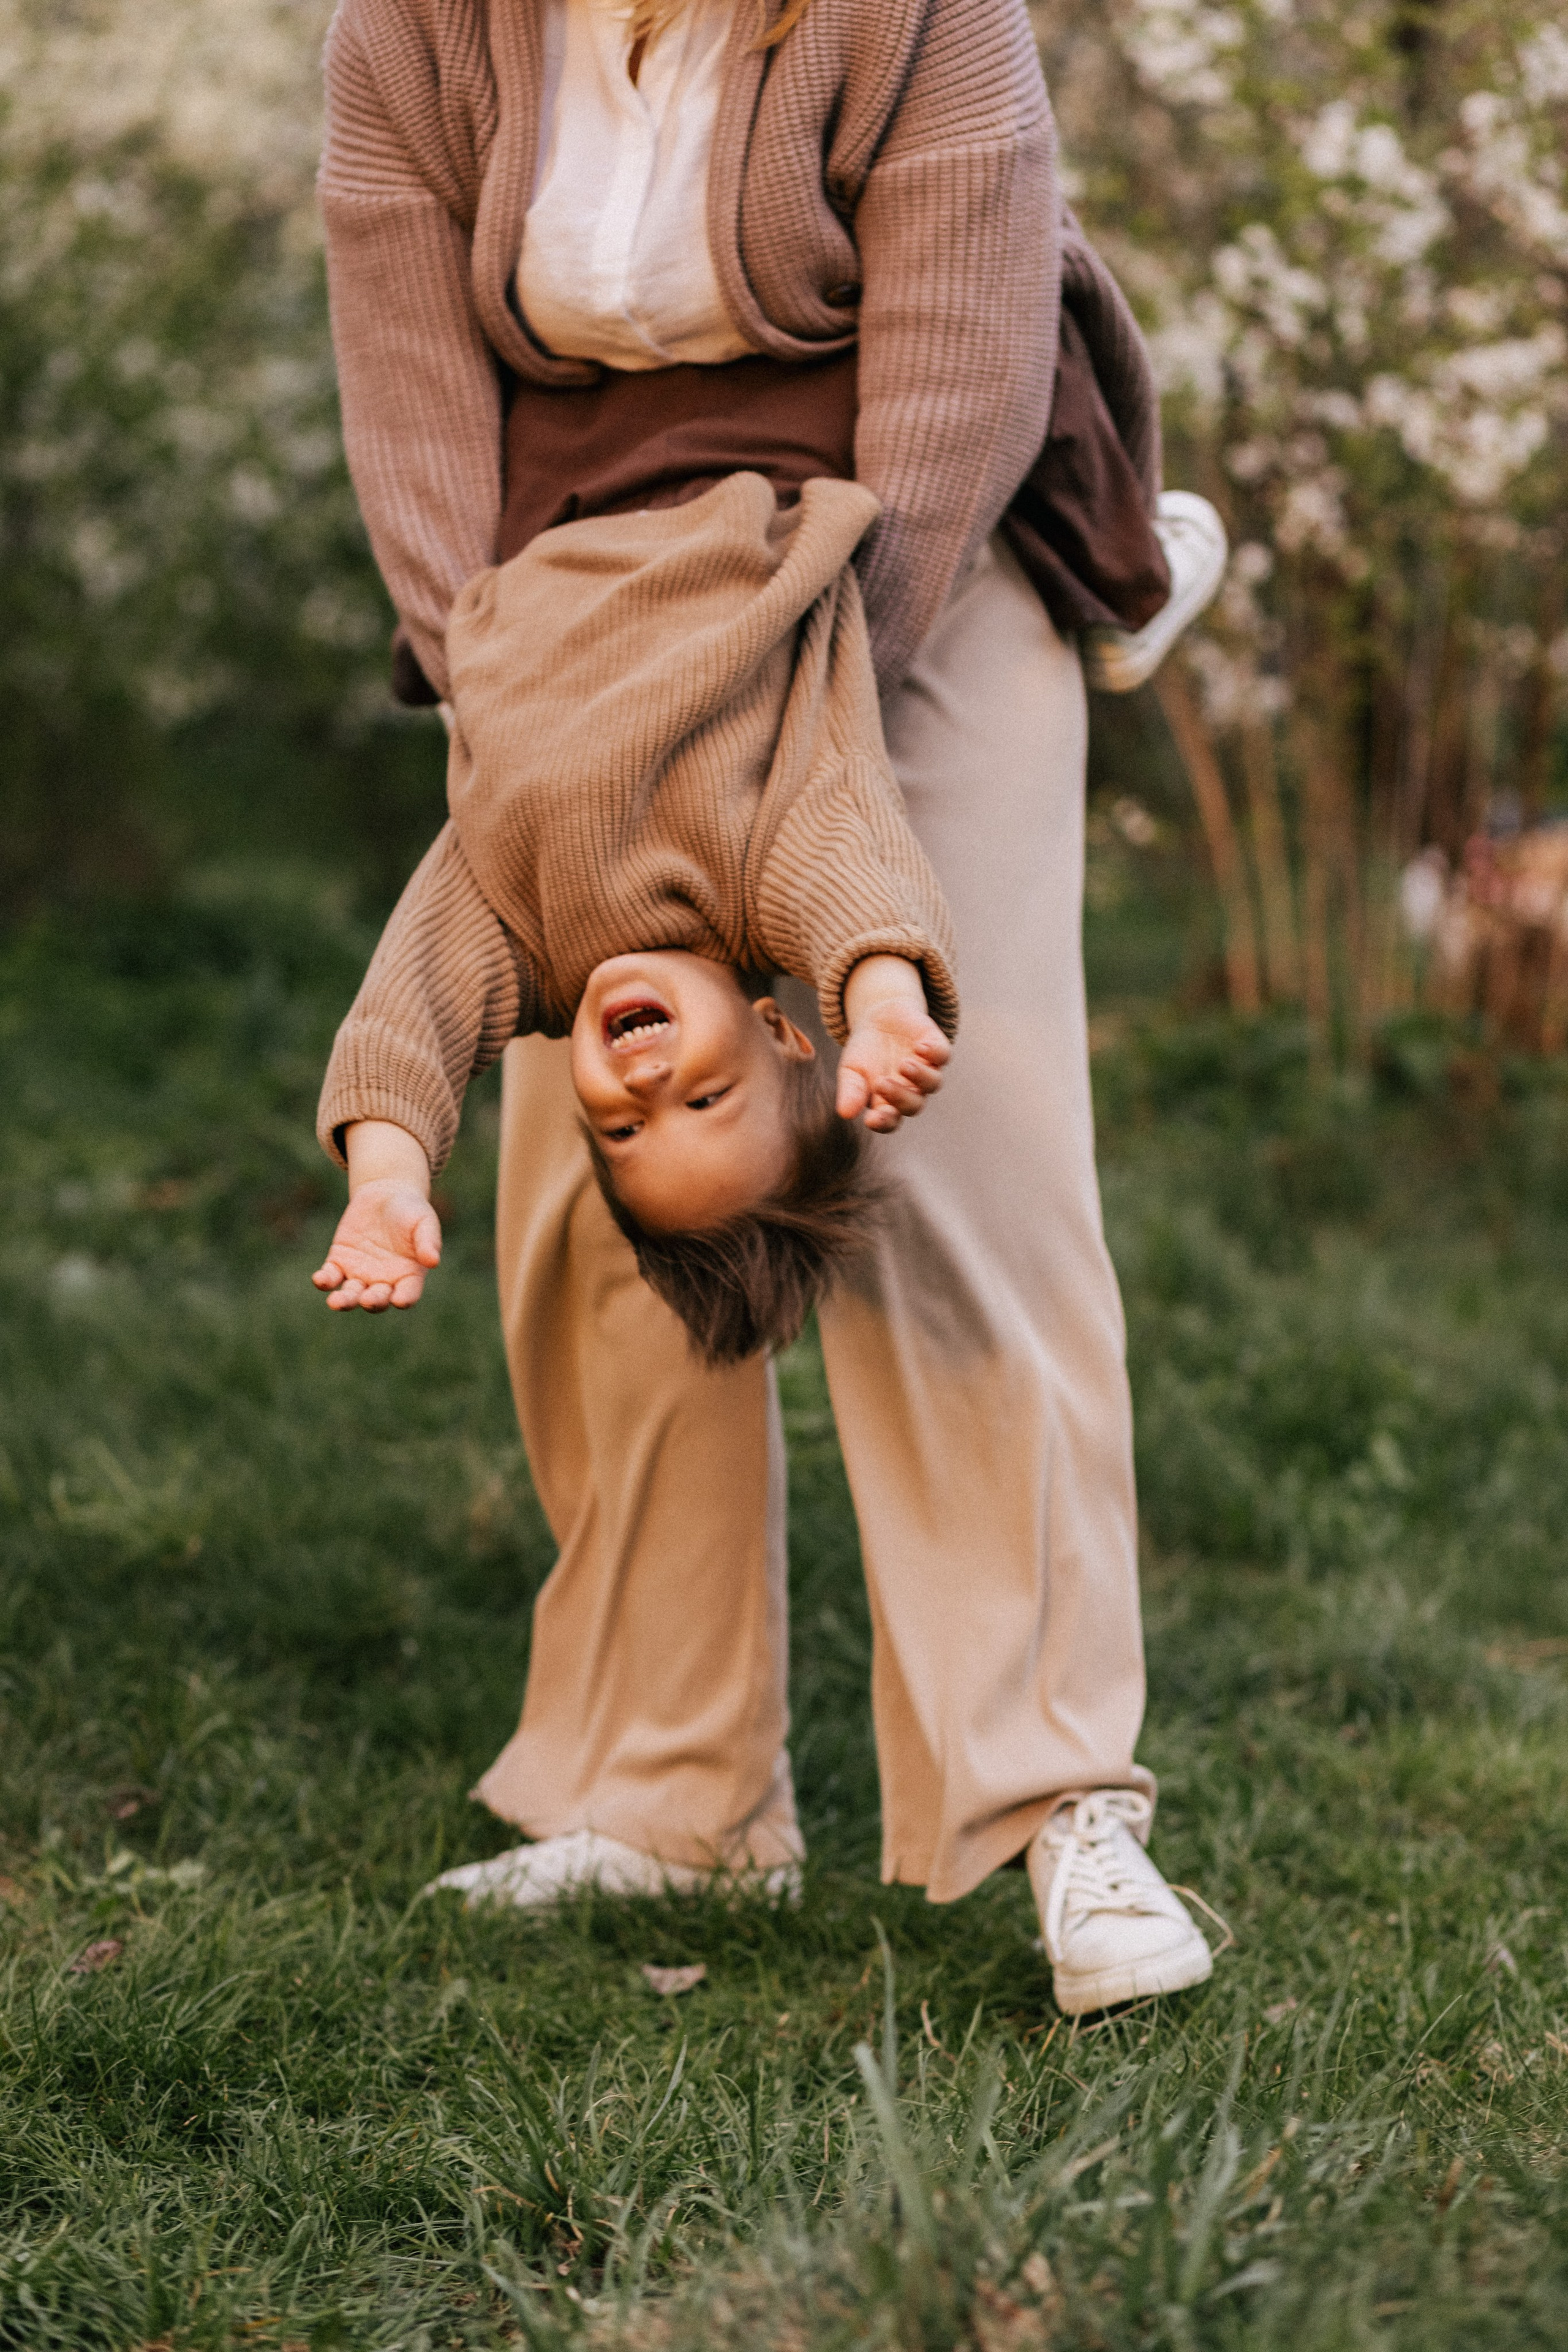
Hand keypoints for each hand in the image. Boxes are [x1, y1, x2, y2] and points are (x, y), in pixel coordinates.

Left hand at [313, 1180, 441, 1309]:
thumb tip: (433, 1262)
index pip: (408, 1293)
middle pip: (377, 1299)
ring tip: (335, 1302)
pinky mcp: (339, 1262)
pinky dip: (324, 1281)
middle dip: (372, 1302)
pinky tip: (320, 1279)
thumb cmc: (411, 1211)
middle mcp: (383, 1281)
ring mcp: (360, 1274)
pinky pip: (330, 1276)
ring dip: (344, 1300)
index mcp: (408, 1275)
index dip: (404, 1299)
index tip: (400, 1300)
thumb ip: (428, 1240)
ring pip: (351, 1294)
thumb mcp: (424, 1221)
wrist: (384, 1195)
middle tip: (368, 1300)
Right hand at [836, 956, 950, 1133]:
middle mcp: (912, 1090)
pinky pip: (943, 1055)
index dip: (883, 1123)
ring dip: (920, 1076)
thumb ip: (851, 1091)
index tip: (871, 1119)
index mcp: (889, 1101)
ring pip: (933, 1082)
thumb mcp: (851, 1070)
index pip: (890, 1121)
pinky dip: (934, 1052)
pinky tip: (920, 1047)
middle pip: (914, 1105)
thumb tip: (845, 1113)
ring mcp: (926, 1069)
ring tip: (903, 1065)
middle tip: (881, 1083)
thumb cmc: (864, 1052)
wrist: (880, 1019)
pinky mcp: (936, 1047)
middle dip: (899, 1097)